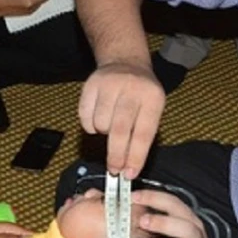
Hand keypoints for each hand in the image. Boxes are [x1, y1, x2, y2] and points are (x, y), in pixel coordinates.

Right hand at [78, 61, 163, 177]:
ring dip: (103, 133)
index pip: (143, 133)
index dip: (135, 157)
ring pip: (100, 124)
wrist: (125, 62)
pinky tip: (98, 118)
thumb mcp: (152, 109)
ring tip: (110, 126)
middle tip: (114, 169)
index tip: (129, 174)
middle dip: (116, 155)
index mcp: (152, 98)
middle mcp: (132, 89)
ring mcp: (110, 85)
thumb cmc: (141, 95)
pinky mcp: (91, 84)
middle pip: (120, 130)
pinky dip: (90, 125)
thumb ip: (142, 136)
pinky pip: (85, 116)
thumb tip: (128, 169)